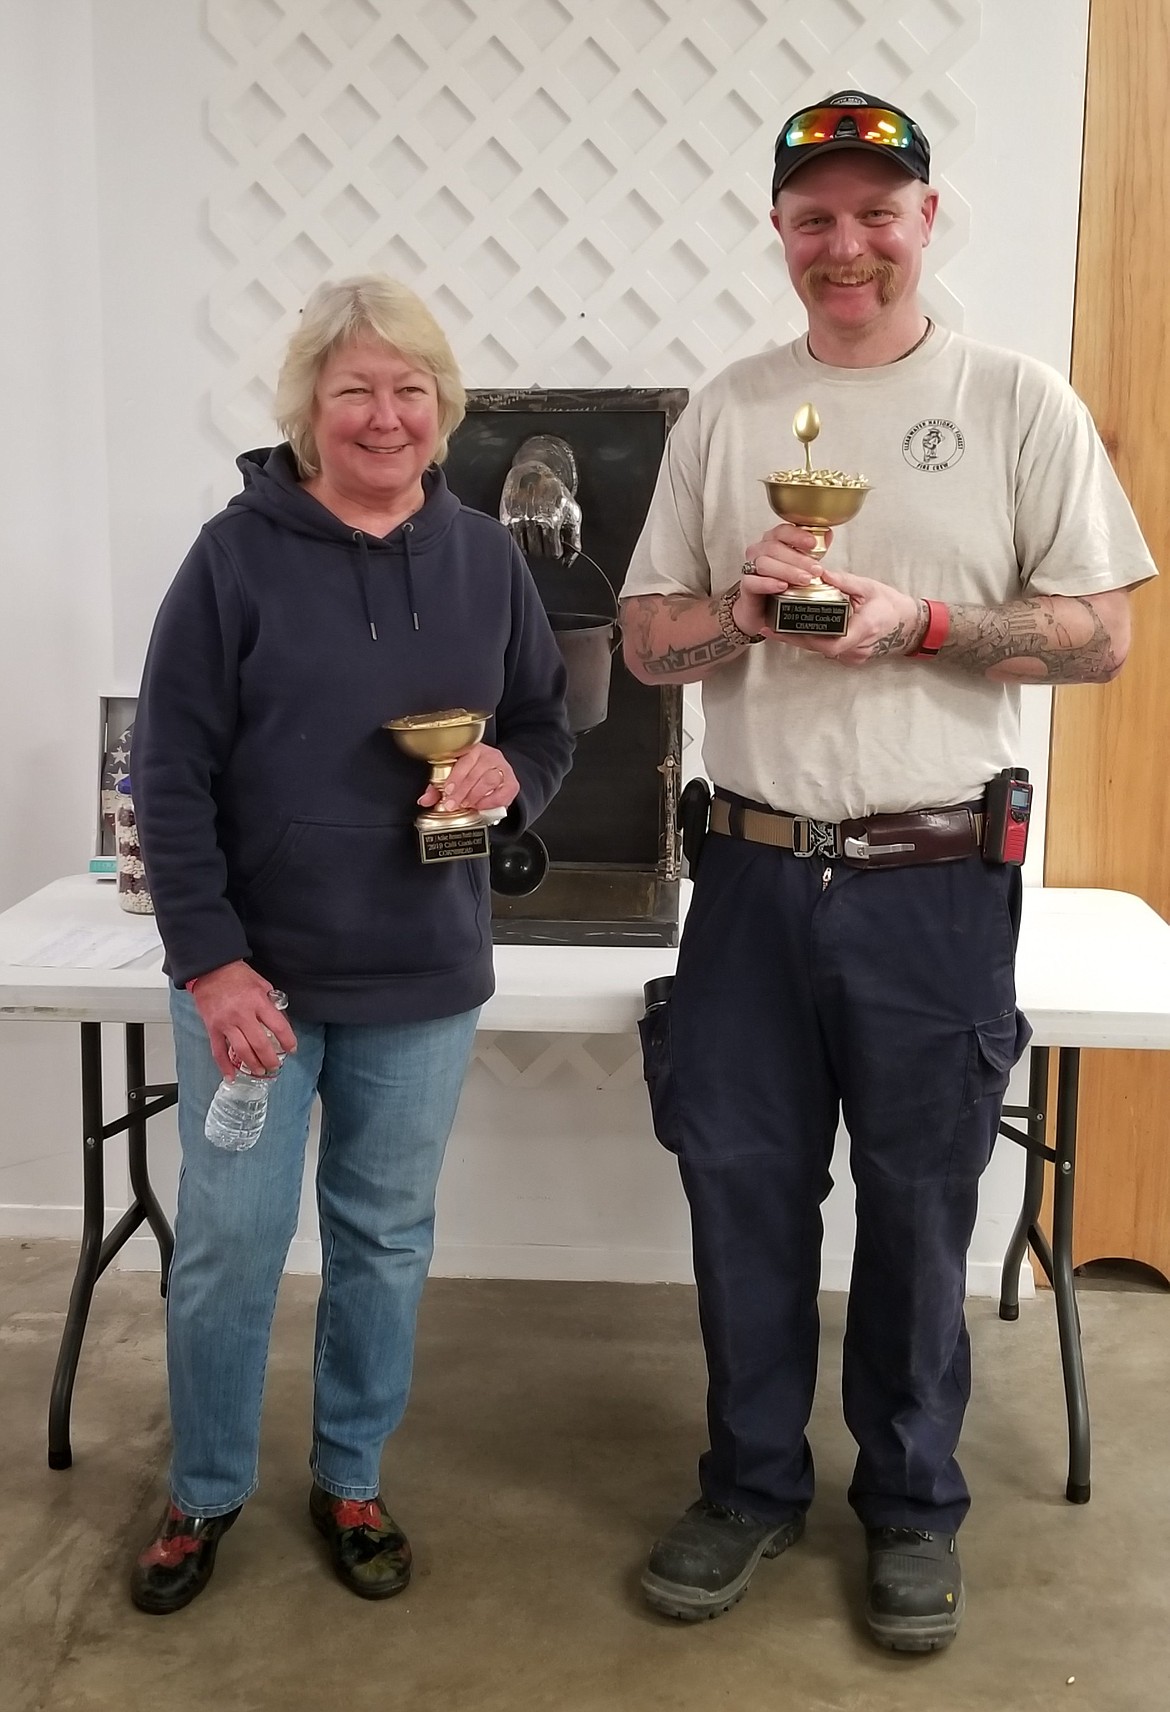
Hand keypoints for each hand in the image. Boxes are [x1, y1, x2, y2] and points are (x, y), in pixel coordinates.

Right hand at [189, 961, 296, 1079]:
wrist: (211, 969)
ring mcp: (226, 1023)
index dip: (288, 1041)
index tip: (292, 1049)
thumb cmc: (238, 976)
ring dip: (253, 1064)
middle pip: (260, 1044)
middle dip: (270, 1059)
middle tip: (275, 1066)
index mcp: (258, 1001)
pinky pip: (218, 1051)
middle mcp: (242, 1014)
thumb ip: (271, 1003)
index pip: (278, 1026)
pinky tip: (231, 1076)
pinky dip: (224, 1066)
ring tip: (260, 1070)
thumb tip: (282, 1023)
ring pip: (241, 1050)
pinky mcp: (212, 1028)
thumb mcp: (262, 984)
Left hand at [418, 742, 519, 815]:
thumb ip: (438, 787)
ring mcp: (502, 768)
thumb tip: (424, 800)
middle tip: (452, 804)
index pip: (463, 760)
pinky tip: (481, 806)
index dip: (455, 777)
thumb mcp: (454, 776)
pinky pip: (503, 792)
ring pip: (489, 780)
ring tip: (466, 805)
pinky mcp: (512, 782)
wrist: (498, 775)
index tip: (446, 791)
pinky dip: (491, 801)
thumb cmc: (473, 774)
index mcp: (472, 749)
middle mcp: (489, 755)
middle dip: (461, 792)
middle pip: (475, 773)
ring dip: (475, 796)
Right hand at [500, 462, 581, 559]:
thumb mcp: (572, 514)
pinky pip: (513, 541)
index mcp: (551, 520)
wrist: (534, 472)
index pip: (553, 553)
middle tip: (546, 540)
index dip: (556, 551)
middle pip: (539, 553)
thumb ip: (574, 540)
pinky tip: (526, 533)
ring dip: (532, 547)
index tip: (556, 545)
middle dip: (545, 550)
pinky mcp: (506, 517)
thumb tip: (566, 564)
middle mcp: (533, 520)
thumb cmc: (556, 495)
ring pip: (525, 549)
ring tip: (537, 536)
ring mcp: (518, 519)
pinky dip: (520, 542)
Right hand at [737, 522, 825, 634]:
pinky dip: (767, 583)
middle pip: (774, 547)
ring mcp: (751, 569)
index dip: (797, 535)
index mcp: (773, 543)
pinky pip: (752, 581)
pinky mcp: (746, 588)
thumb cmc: (784, 588)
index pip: (782, 531)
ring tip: (804, 580)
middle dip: (798, 559)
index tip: (813, 543)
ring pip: (764, 563)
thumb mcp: (804, 567)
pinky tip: (782, 586)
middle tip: (816, 570)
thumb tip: (827, 534)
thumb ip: (814, 551)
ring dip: (787, 571)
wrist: (765, 614)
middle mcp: (759, 552)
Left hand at [772, 567, 925, 664]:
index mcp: (863, 629)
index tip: (784, 630)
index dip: (804, 638)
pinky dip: (814, 641)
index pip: (831, 642)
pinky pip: (828, 651)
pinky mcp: (851, 657)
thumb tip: (822, 573)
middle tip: (771, 628)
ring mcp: (854, 656)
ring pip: (821, 651)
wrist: (909, 623)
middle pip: (819, 648)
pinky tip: (799, 631)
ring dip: (801, 641)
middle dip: (794, 639)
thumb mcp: (869, 587)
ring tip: (778, 628)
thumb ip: (845, 582)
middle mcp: (857, 648)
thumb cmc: (891, 605)